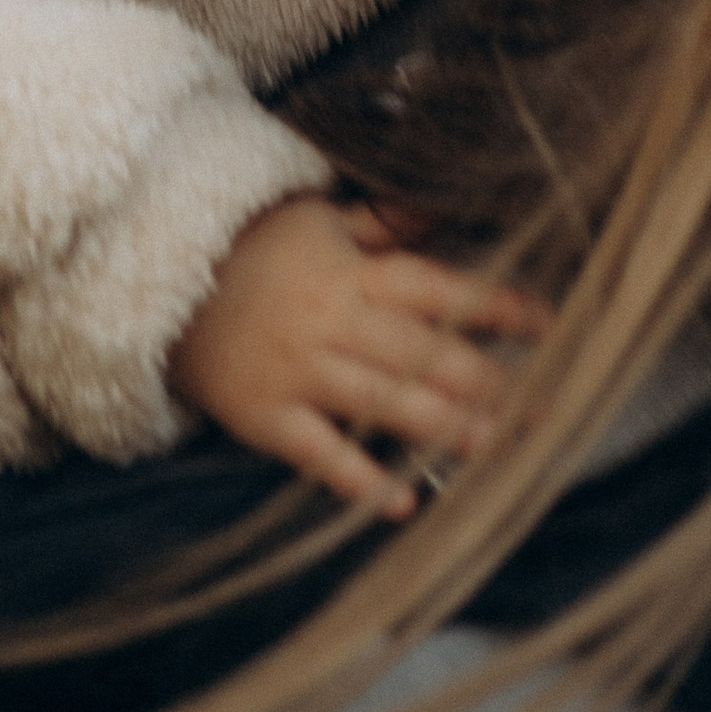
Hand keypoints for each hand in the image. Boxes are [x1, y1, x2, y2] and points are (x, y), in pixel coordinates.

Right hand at [169, 195, 548, 520]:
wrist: (161, 283)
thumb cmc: (254, 249)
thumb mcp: (317, 220)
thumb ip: (383, 224)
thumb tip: (444, 210)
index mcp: (351, 272)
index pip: (438, 288)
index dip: (495, 306)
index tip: (549, 323)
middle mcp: (331, 320)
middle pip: (422, 353)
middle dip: (486, 380)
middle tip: (544, 406)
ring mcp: (298, 371)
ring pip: (384, 403)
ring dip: (445, 428)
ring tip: (496, 447)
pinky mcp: (266, 417)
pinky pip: (320, 454)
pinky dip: (362, 480)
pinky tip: (406, 501)